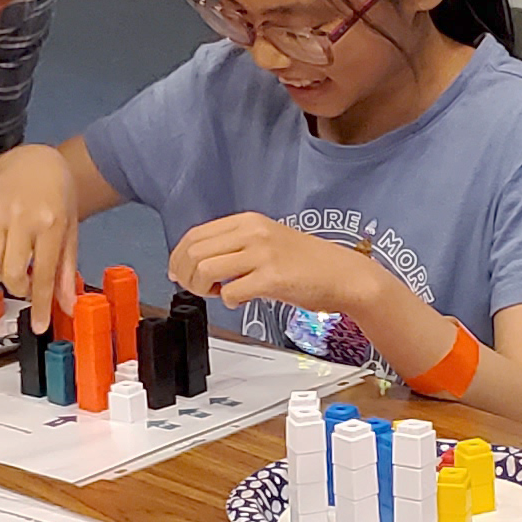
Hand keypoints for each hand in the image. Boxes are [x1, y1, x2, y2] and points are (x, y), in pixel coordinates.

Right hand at [0, 145, 77, 333]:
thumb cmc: (57, 198)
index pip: (45, 274)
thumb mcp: (70, 232)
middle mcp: (22, 218)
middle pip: (11, 272)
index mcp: (51, 224)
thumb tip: (68, 306)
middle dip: (18, 288)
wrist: (37, 161)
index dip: (40, 305)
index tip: (38, 327)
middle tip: (26, 282)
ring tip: (10, 263)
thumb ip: (67, 270)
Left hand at [167, 211, 385, 315]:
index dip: (178, 257)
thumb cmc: (305, 262)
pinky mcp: (273, 278)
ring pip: (205, 269)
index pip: (195, 234)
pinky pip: (231, 292)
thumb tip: (196, 263)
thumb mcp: (265, 240)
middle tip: (196, 289)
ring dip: (202, 288)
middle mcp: (253, 232)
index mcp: (247, 221)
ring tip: (216, 293)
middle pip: (194, 252)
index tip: (178, 272)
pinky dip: (228, 301)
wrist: (343, 274)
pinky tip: (240, 299)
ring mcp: (263, 254)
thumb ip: (233, 246)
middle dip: (186, 275)